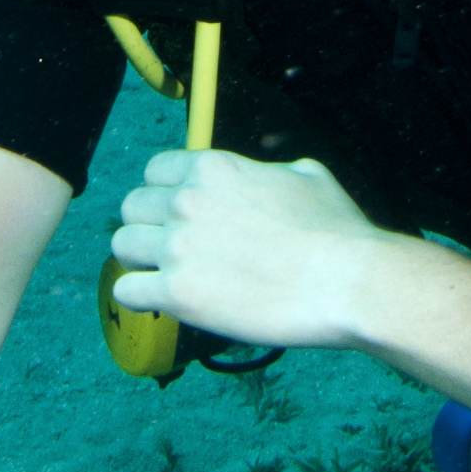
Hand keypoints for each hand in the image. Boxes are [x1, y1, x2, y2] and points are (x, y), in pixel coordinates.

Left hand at [108, 149, 393, 349]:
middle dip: (149, 227)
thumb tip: (268, 173)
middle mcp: (187, 201)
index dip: (163, 194)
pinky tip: (163, 303)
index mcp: (213, 168)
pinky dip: (140, 299)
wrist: (348, 282)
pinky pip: (126, 292)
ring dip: (141, 262)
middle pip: (132, 207)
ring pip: (122, 247)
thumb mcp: (307, 175)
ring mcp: (179, 247)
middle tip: (172, 251)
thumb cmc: (337, 232)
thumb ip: (271, 170)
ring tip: (165, 278)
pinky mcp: (178, 293)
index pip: (154, 172)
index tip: (177, 216)